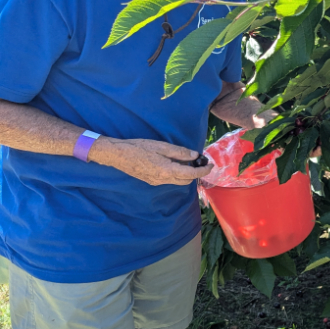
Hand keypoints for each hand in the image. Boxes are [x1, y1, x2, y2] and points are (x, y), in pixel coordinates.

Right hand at [89, 137, 214, 185]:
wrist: (119, 155)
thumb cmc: (140, 148)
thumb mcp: (162, 146)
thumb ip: (180, 152)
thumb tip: (195, 155)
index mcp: (168, 170)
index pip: (192, 174)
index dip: (203, 170)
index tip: (211, 165)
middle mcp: (163, 179)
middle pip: (186, 180)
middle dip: (196, 173)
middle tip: (200, 162)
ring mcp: (156, 182)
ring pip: (178, 181)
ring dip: (186, 174)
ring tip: (188, 161)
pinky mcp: (151, 181)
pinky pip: (169, 180)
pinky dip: (176, 174)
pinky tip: (174, 164)